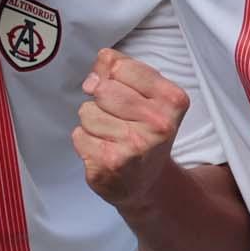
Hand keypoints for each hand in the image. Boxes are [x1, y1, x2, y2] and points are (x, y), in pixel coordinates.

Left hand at [73, 48, 192, 211]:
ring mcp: (133, 147)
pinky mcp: (109, 165)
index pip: (120, 68)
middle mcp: (157, 124)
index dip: (111, 76)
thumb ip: (123, 70)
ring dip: (92, 123)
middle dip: (101, 100)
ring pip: (86, 112)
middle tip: (117, 118)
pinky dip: (85, 142)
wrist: (148, 183)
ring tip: (112, 136)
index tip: (120, 91)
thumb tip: (97, 69)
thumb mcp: (148, 95)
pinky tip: (103, 151)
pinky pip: (78, 136)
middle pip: (101, 90)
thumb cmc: (145, 132)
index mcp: (172, 100)